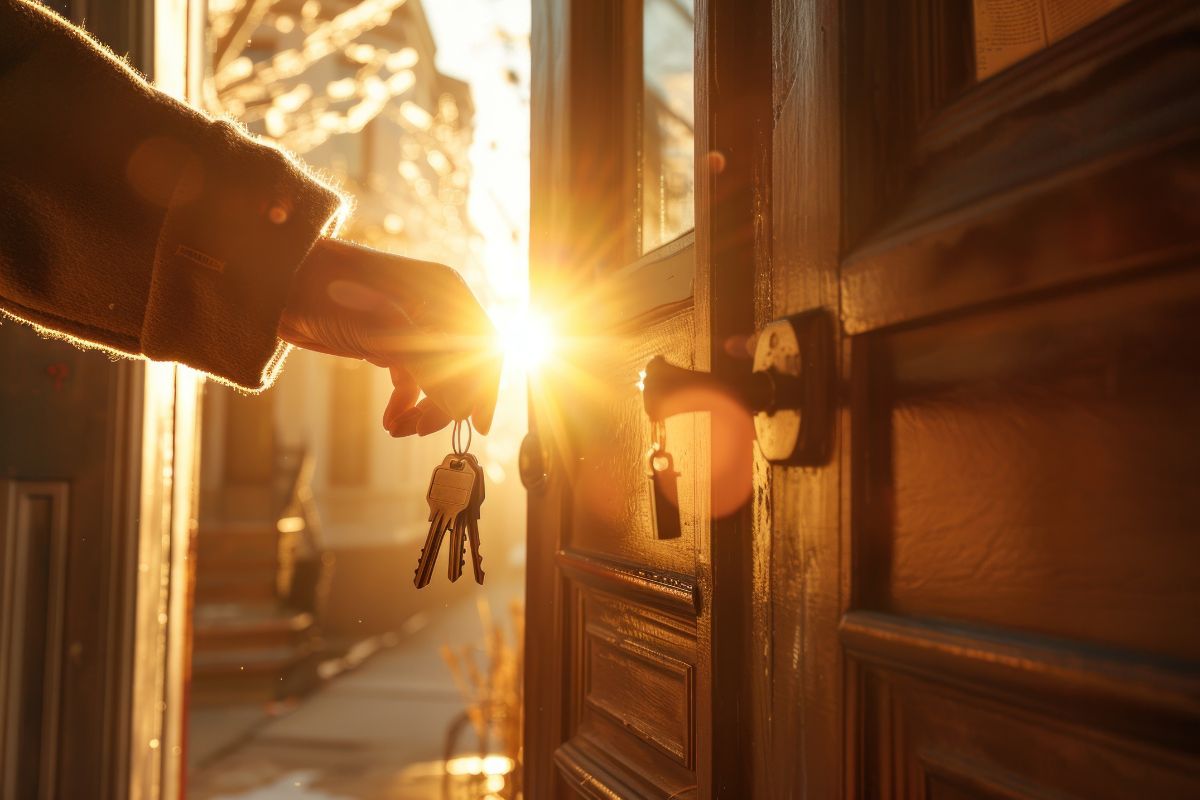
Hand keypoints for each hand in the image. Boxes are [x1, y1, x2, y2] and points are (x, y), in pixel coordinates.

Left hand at [278, 238, 500, 436]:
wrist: (273, 285)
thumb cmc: (325, 293)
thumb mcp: (380, 331)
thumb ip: (426, 367)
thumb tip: (461, 408)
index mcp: (445, 291)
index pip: (484, 344)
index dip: (485, 385)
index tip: (476, 424)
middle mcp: (437, 306)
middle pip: (464, 364)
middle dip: (446, 402)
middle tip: (422, 431)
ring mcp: (414, 325)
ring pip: (437, 378)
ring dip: (424, 408)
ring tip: (399, 430)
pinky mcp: (391, 341)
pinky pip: (413, 379)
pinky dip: (405, 403)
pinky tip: (391, 423)